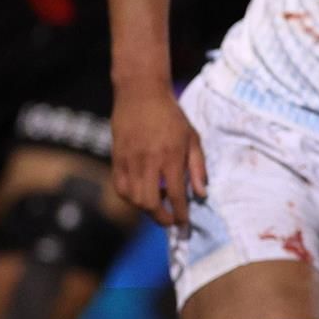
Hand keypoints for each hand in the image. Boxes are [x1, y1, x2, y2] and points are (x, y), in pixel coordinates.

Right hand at [111, 88, 206, 227]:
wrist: (140, 94)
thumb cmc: (171, 117)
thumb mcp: (192, 138)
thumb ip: (197, 167)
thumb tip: (201, 194)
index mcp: (170, 156)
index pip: (176, 194)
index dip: (180, 214)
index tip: (184, 224)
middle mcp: (147, 161)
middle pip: (149, 202)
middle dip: (161, 217)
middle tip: (171, 220)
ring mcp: (128, 161)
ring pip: (133, 198)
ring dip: (146, 209)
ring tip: (158, 204)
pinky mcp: (116, 159)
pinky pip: (120, 187)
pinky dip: (131, 198)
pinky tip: (142, 194)